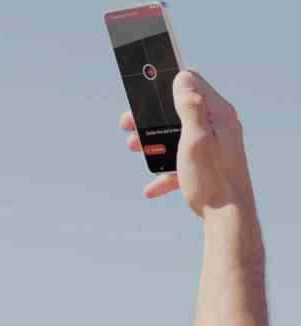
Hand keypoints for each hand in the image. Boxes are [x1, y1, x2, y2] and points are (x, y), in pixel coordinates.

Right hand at [120, 70, 255, 218]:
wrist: (227, 218)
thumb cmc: (212, 178)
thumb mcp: (196, 138)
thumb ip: (190, 107)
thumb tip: (183, 77)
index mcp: (218, 114)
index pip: (193, 82)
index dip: (167, 82)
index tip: (144, 89)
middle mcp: (217, 126)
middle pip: (178, 112)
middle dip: (150, 118)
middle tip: (127, 124)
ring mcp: (212, 146)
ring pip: (175, 136)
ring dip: (153, 142)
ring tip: (134, 148)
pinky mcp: (206, 165)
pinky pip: (180, 161)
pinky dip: (164, 172)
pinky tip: (151, 188)